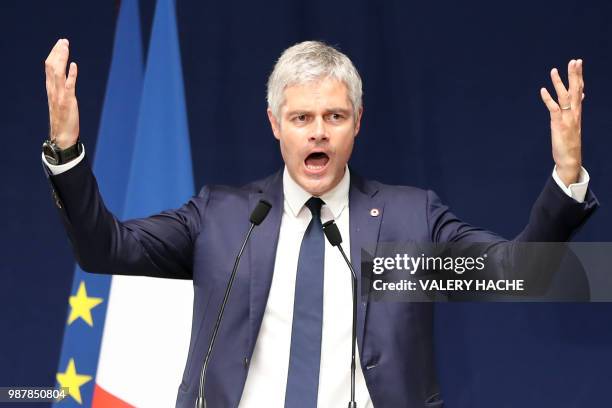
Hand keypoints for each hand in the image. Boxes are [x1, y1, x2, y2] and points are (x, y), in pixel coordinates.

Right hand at [45, 38, 79, 148]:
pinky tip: (74, 65)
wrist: (62, 136)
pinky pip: (69, 86)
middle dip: (57, 52)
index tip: (59, 44)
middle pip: (52, 67)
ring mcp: (60, 96)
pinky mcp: (68, 102)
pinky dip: (71, 74)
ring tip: (66, 46)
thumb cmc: (63, 120)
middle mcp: (53, 90)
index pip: (49, 67)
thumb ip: (61, 90)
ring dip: (62, 58)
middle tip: (63, 41)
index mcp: (51, 89)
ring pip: (58, 73)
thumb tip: (66, 79)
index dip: (54, 54)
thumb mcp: (60, 102)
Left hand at [540, 59, 583, 185]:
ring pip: (564, 97)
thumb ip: (576, 108)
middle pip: (576, 90)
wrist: (570, 158)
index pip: (580, 90)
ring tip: (554, 70)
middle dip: (574, 75)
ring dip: (559, 83)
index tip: (578, 63)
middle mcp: (574, 113)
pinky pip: (553, 109)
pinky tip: (543, 90)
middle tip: (575, 60)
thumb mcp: (574, 122)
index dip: (579, 76)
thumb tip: (582, 95)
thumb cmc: (570, 141)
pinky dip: (548, 99)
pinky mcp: (558, 124)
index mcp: (577, 111)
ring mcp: (567, 118)